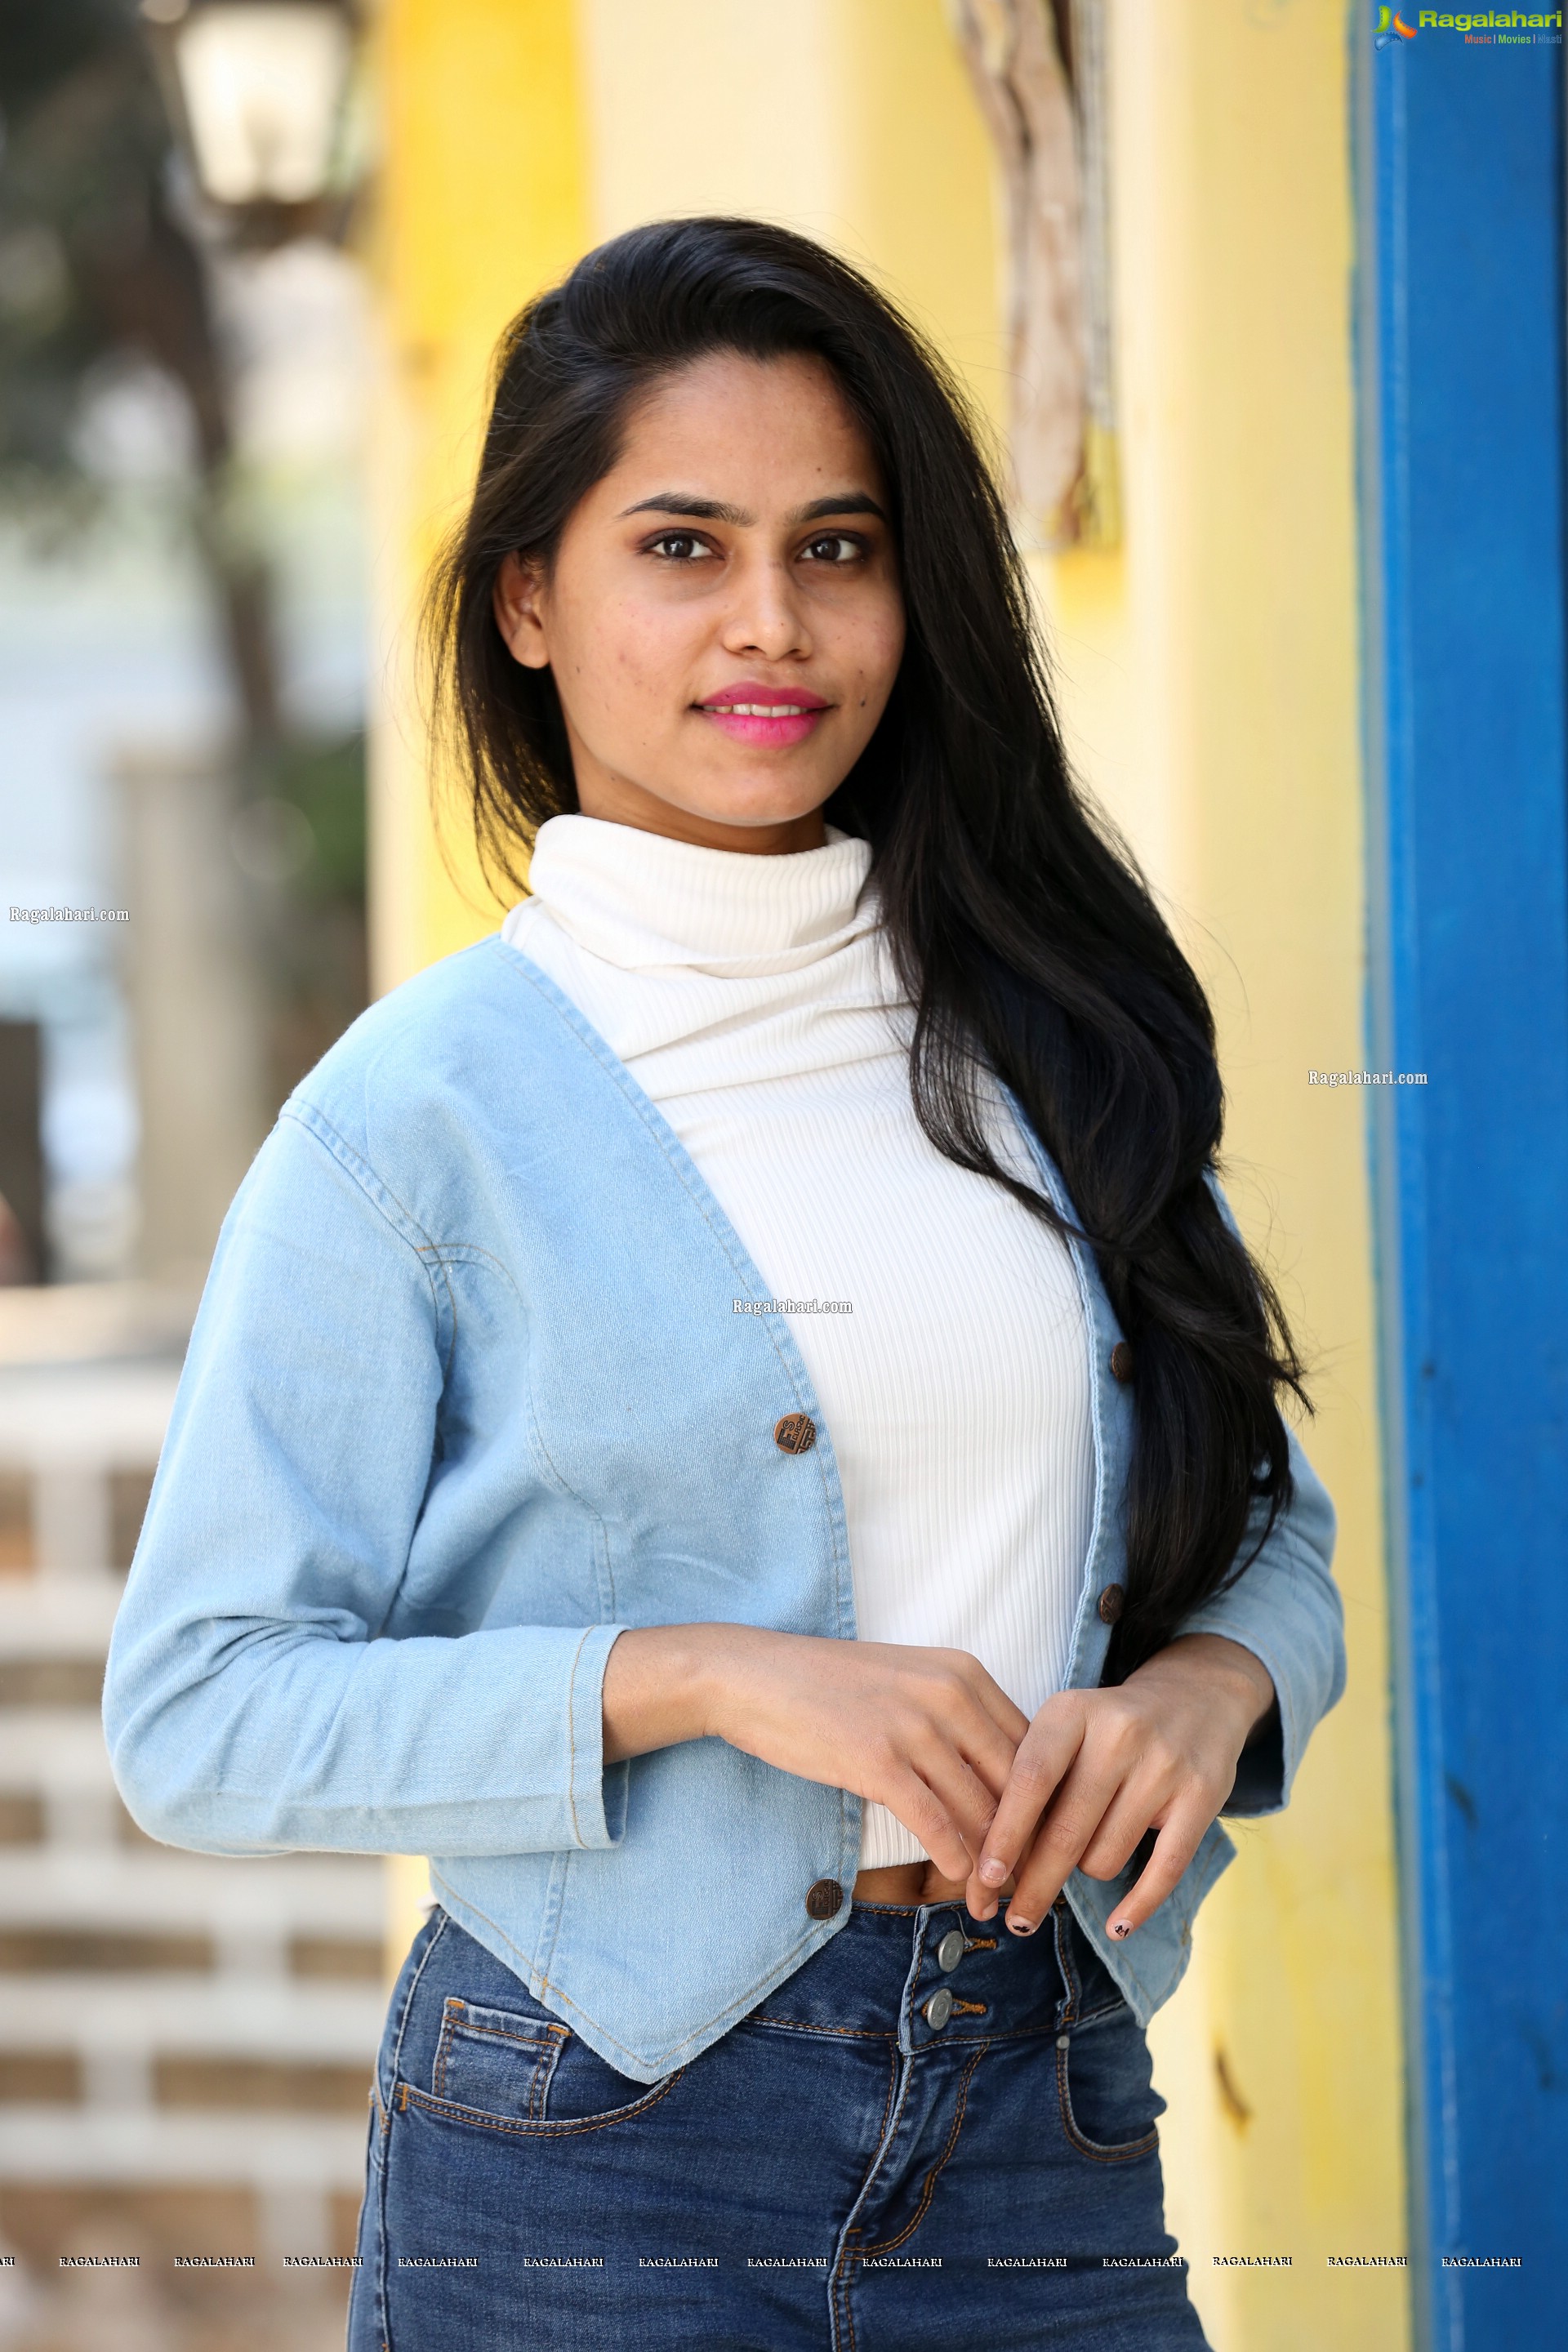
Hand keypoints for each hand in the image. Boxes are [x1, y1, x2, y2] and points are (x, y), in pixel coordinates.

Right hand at [602, 1623, 1029, 1886]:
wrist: (753, 1676)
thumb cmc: (830, 1688)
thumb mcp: (909, 1686)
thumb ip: (957, 1723)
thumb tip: (999, 1787)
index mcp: (964, 1673)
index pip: (1031, 1748)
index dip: (1044, 1804)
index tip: (1045, 1847)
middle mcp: (950, 1694)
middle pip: (1016, 1784)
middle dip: (1026, 1844)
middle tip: (1029, 1888)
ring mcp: (914, 1725)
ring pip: (979, 1810)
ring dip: (990, 1865)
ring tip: (992, 1900)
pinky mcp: (877, 1759)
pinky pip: (934, 1821)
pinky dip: (952, 1857)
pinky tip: (956, 1880)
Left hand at [963, 1633, 1276, 1939]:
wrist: (1195, 1696)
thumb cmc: (1108, 1727)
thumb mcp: (1066, 1727)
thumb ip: (1033, 1779)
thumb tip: (997, 1863)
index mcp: (1072, 1711)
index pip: (1030, 1780)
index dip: (1005, 1834)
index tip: (984, 1878)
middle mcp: (1119, 1733)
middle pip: (1066, 1831)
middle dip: (1036, 1884)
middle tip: (1018, 1921)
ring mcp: (1164, 1765)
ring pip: (1106, 1856)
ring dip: (1090, 1868)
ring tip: (1094, 1847)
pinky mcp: (1202, 1795)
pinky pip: (1164, 1869)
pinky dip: (1137, 1905)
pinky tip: (1117, 1927)